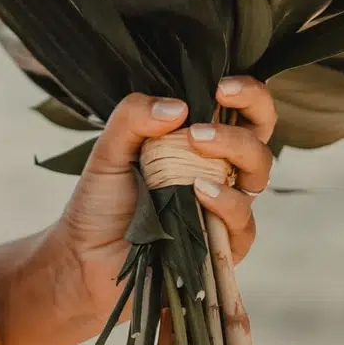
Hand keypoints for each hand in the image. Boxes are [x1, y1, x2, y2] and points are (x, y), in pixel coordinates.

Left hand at [48, 83, 277, 315]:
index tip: (223, 87)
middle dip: (241, 125)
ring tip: (196, 151)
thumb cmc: (101, 202)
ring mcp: (224, 209)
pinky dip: (226, 202)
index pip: (242, 112)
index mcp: (198, 144)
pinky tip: (201, 192)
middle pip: (259, 141)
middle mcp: (219, 173)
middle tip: (200, 129)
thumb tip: (177, 107)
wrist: (85, 257)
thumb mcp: (107, 152)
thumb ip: (132, 119)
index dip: (248, 95)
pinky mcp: (224, 246)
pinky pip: (243, 221)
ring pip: (256, 177)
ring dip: (233, 156)